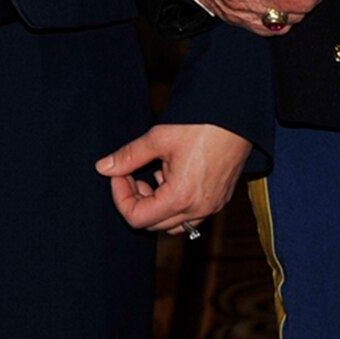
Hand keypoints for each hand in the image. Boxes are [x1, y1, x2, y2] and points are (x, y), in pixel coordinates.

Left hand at [96, 123, 253, 234]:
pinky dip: (174, 202)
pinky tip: (171, 175)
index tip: (119, 174)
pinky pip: (191, 215)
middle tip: (131, 173)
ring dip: (155, 205)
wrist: (237, 114)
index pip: (137, 218)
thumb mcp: (158, 138)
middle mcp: (198, 209)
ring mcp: (212, 206)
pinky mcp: (220, 199)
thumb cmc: (201, 124)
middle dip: (136, 200)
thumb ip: (128, 156)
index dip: (121, 197)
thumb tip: (103, 167)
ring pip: (173, 223)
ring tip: (152, 175)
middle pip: (153, 224)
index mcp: (180, 198)